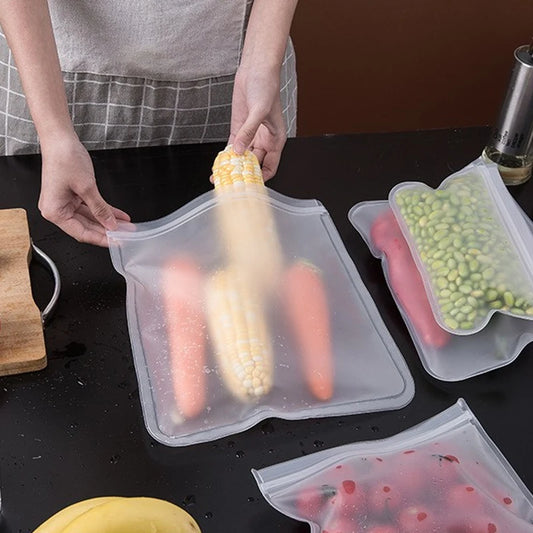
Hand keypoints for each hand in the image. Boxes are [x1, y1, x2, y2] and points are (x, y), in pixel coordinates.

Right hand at [39, 136, 129, 246]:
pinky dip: (104, 211)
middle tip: (126, 235)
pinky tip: (118, 216)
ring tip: (126, 226)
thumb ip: (100, 209)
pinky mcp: (72, 196)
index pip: (81, 233)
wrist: (60, 139)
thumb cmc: (64, 158)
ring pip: (90, 218)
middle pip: (86, 227)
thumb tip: (110, 225)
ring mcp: (64, 203)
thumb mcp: (87, 187)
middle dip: (107, 231)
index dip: (101, 239)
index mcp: (54, 212)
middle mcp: (57, 209)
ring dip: (108, 221)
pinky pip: (90, 208)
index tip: (116, 242)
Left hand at [229, 65, 286, 180]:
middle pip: (253, 164)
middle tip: (230, 182)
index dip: (261, 178)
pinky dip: (226, 155)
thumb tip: (239, 149)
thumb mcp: (259, 111)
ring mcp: (250, 135)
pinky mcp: (239, 128)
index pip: (270, 167)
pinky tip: (220, 162)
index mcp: (275, 140)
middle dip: (243, 174)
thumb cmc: (267, 86)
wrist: (256, 69)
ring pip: (242, 157)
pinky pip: (233, 146)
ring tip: (221, 175)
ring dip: (233, 166)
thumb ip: (249, 131)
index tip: (249, 184)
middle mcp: (263, 140)